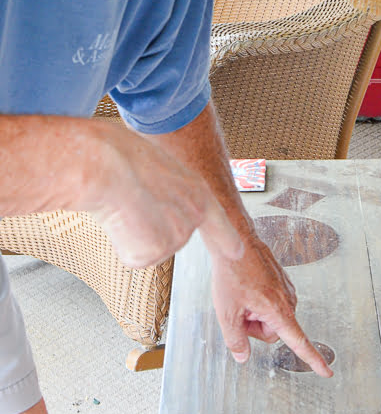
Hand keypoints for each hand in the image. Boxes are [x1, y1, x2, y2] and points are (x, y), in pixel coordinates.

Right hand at [84, 120, 243, 267]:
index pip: (216, 219)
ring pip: (147, 246)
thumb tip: (149, 215)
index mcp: (197, 192)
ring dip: (130, 231)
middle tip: (132, 197)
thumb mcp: (158, 169)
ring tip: (126, 204)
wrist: (111, 166)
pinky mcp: (153, 254)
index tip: (237, 252)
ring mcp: (175, 238)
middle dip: (145, 223)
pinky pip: (132, 255)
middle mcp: (193, 218)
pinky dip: (120, 241)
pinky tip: (120, 220)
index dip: (226, 237)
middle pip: (167, 235)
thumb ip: (167, 195)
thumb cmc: (125, 158)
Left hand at [206, 226, 333, 377]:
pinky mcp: (282, 283)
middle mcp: (288, 301)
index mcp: (279, 311)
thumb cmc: (232, 273)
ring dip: (255, 313)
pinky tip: (247, 289)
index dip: (313, 359)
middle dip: (254, 327)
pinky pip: (271, 303)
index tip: (327, 372)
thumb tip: (243, 357)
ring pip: (271, 317)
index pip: (299, 342)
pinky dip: (258, 301)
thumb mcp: (226, 312)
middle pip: (273, 332)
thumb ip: (235, 340)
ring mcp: (286, 290)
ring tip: (242, 295)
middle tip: (239, 310)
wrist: (236, 243)